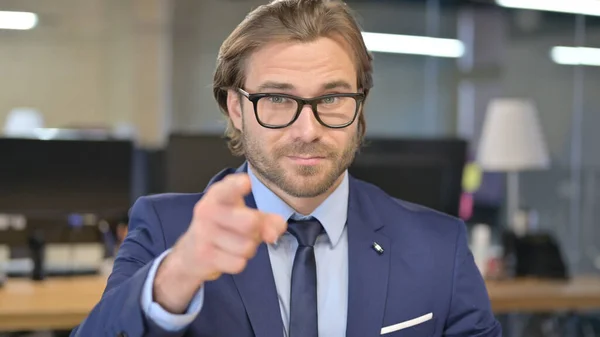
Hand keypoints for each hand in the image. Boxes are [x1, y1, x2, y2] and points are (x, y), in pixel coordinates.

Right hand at [153, 173, 286, 312]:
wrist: (190, 252)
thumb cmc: (224, 227)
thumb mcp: (245, 216)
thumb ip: (267, 220)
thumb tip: (275, 232)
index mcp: (218, 195)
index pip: (227, 188)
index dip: (237, 186)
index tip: (246, 183)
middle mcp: (207, 210)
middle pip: (251, 222)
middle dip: (257, 232)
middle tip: (247, 232)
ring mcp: (203, 233)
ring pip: (247, 247)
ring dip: (248, 249)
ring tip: (235, 245)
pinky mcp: (204, 255)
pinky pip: (238, 263)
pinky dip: (238, 262)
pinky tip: (227, 256)